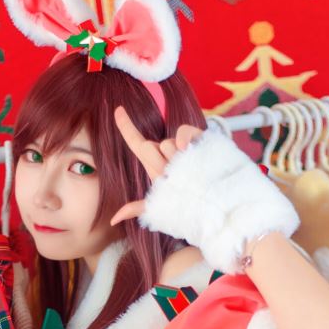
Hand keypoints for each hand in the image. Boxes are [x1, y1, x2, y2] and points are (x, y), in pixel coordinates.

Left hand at [110, 105, 203, 225]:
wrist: (216, 203)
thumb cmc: (186, 204)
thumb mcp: (160, 206)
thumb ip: (137, 208)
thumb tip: (113, 219)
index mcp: (155, 165)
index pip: (137, 143)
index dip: (126, 126)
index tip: (117, 109)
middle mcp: (166, 154)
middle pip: (149, 147)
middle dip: (157, 163)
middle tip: (171, 178)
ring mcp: (182, 146)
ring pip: (166, 144)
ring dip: (174, 161)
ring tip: (188, 174)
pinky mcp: (199, 139)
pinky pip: (183, 133)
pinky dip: (183, 140)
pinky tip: (187, 150)